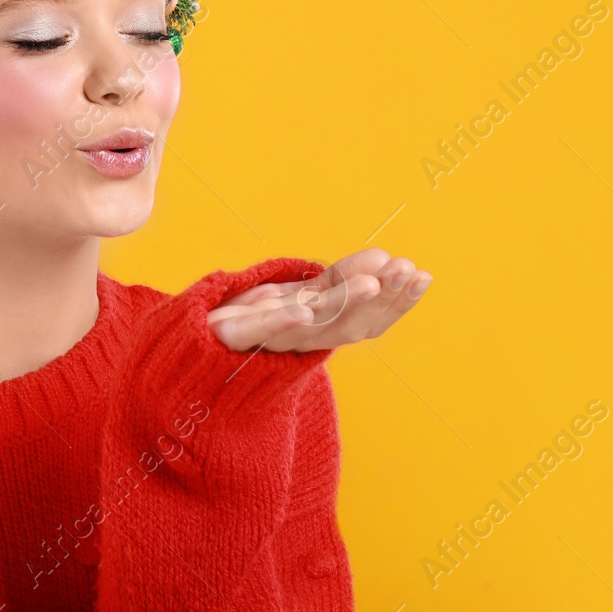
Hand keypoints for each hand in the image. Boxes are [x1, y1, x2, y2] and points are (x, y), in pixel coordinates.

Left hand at [206, 248, 431, 353]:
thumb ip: (340, 280)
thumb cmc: (250, 319)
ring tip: (374, 281)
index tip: (422, 275)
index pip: (365, 318)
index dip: (395, 301)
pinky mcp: (229, 335)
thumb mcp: (301, 293)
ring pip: (310, 324)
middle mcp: (298, 339)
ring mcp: (265, 339)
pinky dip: (282, 320)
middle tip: (407, 271)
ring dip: (343, 303)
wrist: (189, 352)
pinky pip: (254, 328)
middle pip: (344, 321)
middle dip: (379, 298)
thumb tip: (385, 259)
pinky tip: (306, 309)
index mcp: (318, 328)